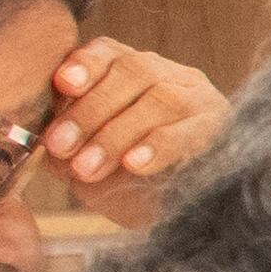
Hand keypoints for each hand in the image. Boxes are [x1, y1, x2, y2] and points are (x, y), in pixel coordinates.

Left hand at [42, 39, 223, 221]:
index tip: (63, 84)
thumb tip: (46, 135)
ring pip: (161, 99)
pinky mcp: (224, 130)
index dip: (87, 63)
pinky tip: (133, 164)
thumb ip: (68, 139)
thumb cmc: (126, 185)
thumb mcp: (87, 157)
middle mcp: (172, 77)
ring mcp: (201, 101)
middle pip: (134, 72)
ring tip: (88, 168)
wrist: (180, 220)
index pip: (111, 52)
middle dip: (91, 110)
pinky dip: (158, 146)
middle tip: (61, 147)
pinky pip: (190, 131)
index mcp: (135, 74)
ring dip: (117, 134)